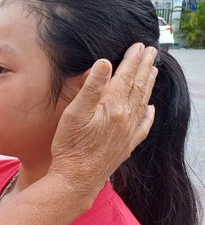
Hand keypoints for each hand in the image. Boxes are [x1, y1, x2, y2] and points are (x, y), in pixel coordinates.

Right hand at [49, 43, 156, 199]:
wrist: (77, 178)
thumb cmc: (71, 146)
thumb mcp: (75, 113)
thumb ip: (91, 87)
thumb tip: (104, 63)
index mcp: (113, 106)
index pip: (126, 77)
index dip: (132, 60)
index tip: (138, 46)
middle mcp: (126, 117)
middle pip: (138, 86)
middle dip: (144, 67)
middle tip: (151, 51)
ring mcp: (129, 132)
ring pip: (143, 102)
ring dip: (149, 84)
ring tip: (154, 71)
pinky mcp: (127, 144)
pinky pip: (143, 125)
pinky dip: (149, 114)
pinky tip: (151, 109)